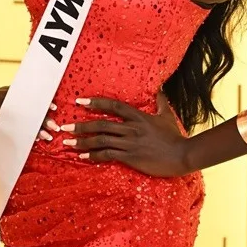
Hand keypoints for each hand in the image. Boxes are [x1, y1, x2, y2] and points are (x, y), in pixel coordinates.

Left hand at [58, 90, 190, 176]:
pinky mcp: (130, 157)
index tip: (79, 102)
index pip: (113, 106)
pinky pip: (107, 155)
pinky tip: (82, 156)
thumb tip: (159, 88)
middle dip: (81, 126)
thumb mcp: (166, 114)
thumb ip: (160, 101)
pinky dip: (93, 156)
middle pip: (101, 125)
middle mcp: (131, 128)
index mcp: (138, 116)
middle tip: (64, 127)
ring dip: (82, 142)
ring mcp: (130, 143)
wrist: (182, 155)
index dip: (95, 103)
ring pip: (101, 140)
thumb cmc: (174, 136)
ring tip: (68, 143)